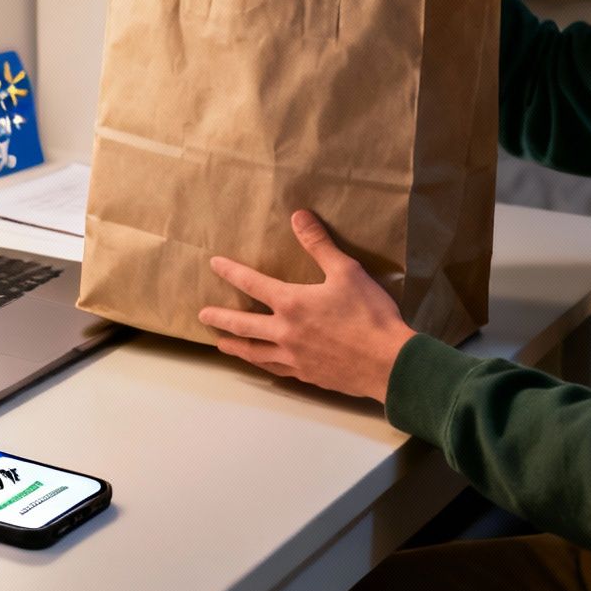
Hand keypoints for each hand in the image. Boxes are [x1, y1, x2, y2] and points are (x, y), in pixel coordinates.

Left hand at [199, 209, 418, 402]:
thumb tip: (299, 216)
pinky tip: (261, 364)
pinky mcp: (307, 374)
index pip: (252, 284)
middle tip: (203, 316)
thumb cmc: (369, 315)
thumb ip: (319, 244)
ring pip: (255, 352)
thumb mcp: (346, 271)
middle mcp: (285, 332)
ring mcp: (294, 357)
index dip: (231, 272)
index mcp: (292, 303)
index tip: (214, 265)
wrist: (388, 363)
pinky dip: (262, 364)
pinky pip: (276, 370)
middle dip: (220, 318)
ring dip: (235, 346)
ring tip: (221, 344)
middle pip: (243, 325)